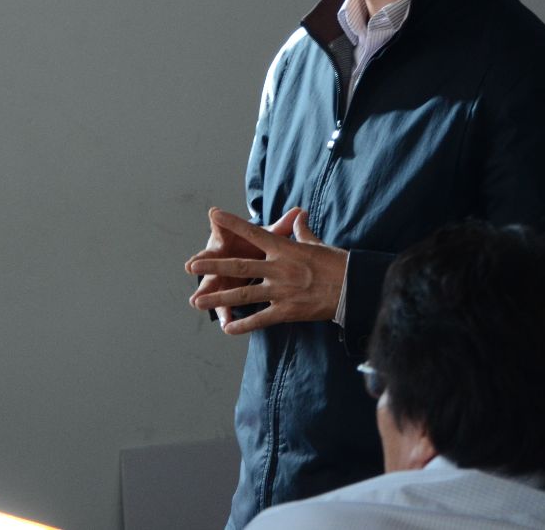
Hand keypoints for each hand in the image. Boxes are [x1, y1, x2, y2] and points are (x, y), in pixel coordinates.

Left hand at [185, 207, 346, 334]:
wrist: (353, 288)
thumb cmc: (337, 263)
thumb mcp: (317, 243)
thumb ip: (302, 231)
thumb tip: (299, 216)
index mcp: (285, 248)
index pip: (253, 232)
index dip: (232, 223)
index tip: (214, 214)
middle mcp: (279, 268)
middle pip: (239, 265)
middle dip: (213, 265)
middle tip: (191, 265)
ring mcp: (281, 291)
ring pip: (243, 294)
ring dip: (218, 298)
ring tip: (197, 301)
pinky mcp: (287, 311)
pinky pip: (260, 319)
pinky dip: (243, 324)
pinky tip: (227, 329)